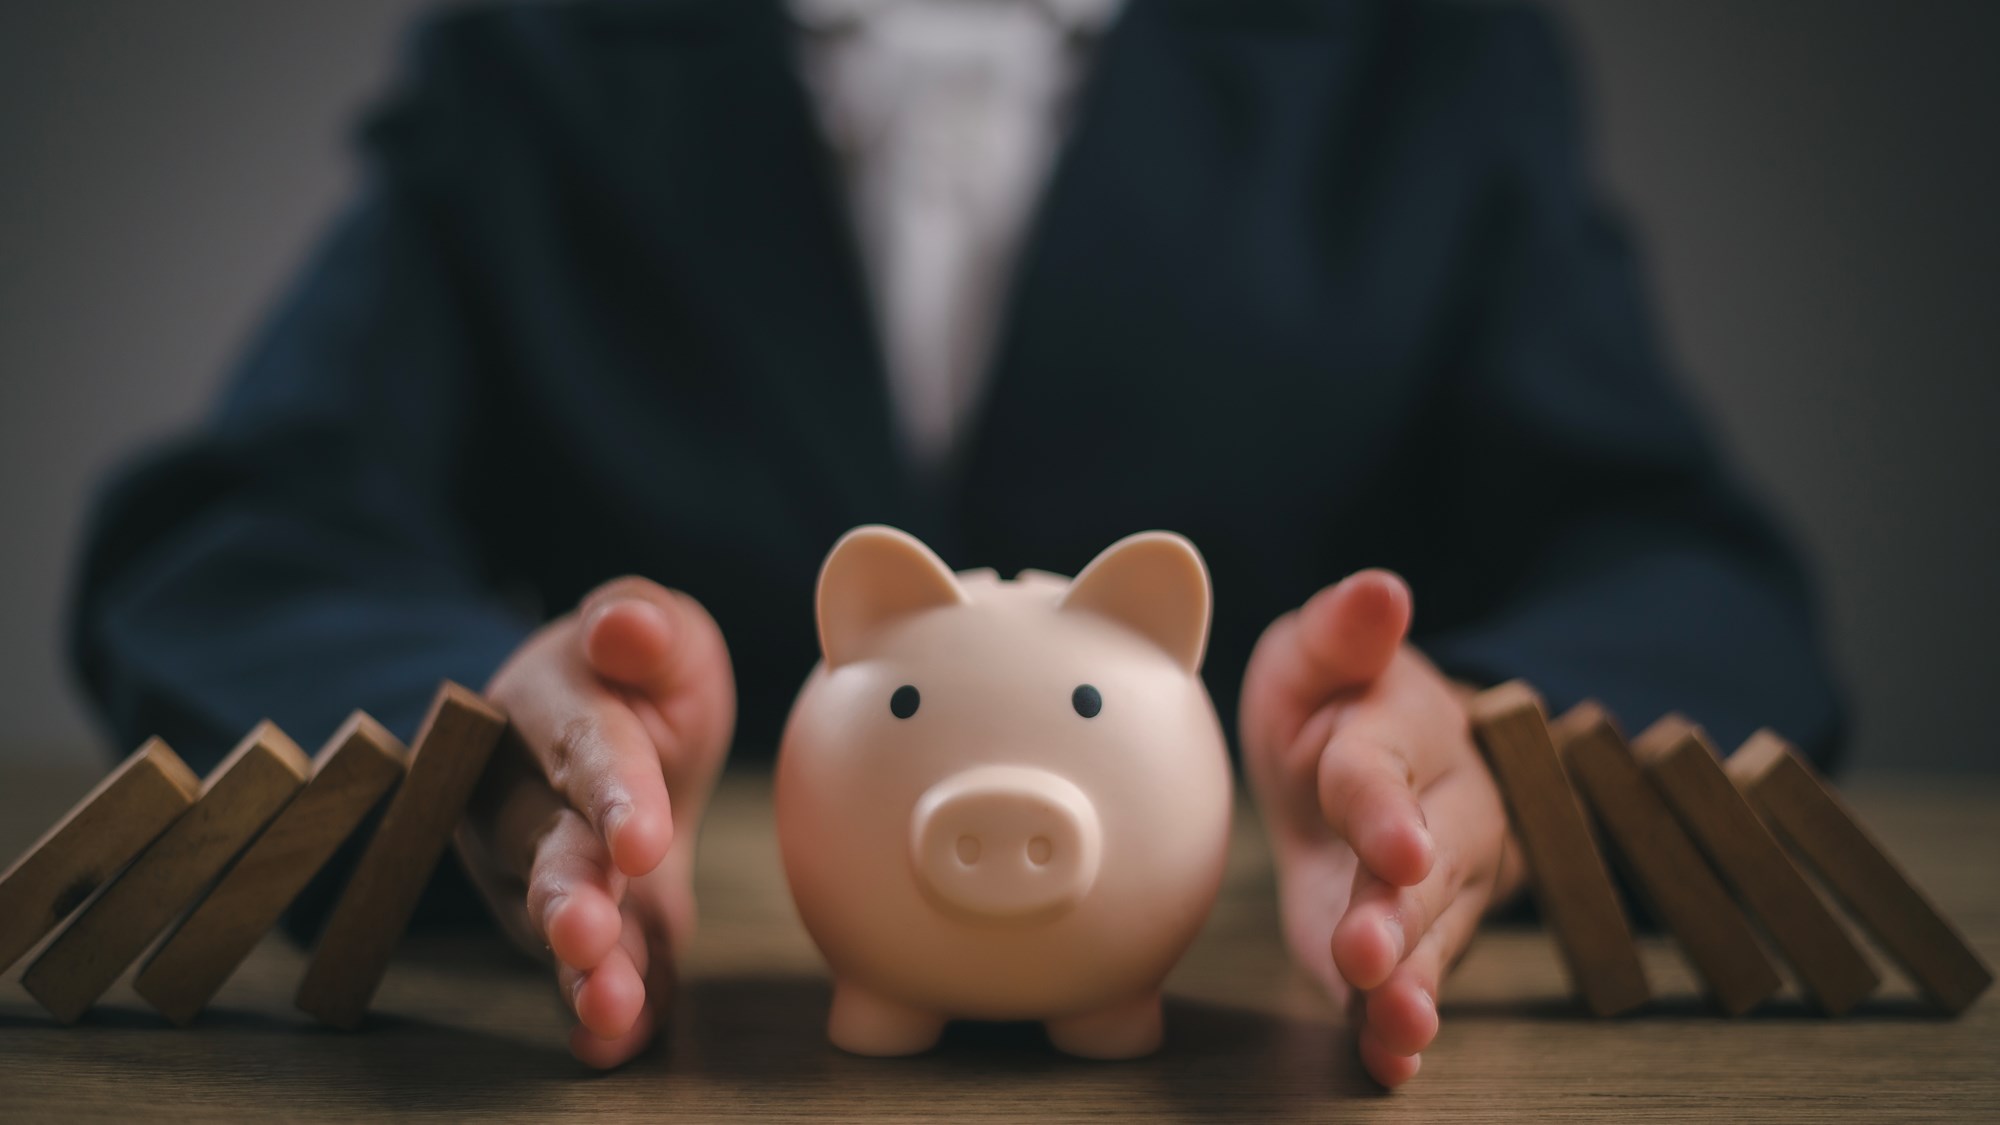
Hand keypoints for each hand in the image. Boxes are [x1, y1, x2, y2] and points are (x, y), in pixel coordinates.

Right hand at [456, 577, 733, 1066]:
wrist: (617, 725)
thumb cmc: (639, 672)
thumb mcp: (658, 631)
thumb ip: (644, 623)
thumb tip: (625, 626)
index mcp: (544, 709)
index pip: (581, 751)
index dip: (613, 795)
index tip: (642, 841)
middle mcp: (521, 797)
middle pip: (542, 851)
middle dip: (565, 900)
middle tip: (588, 938)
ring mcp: (537, 870)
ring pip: (554, 923)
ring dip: (581, 971)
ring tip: (608, 1011)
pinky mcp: (577, 925)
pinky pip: (587, 970)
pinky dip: (606, 1013)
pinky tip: (620, 1045)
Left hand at [1238, 570, 1522, 1086]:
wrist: (1366, 758)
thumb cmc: (1334, 698)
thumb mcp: (1320, 653)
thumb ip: (1342, 630)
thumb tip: (1380, 589)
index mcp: (1402, 735)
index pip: (1385, 771)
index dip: (1386, 809)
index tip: (1397, 848)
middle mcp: (1440, 818)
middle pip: (1423, 870)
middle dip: (1396, 915)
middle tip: (1365, 958)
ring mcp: (1434, 890)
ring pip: (1430, 939)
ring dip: (1409, 985)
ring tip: (1394, 1029)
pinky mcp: (1408, 945)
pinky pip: (1413, 985)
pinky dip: (1400, 1030)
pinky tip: (1390, 1064)